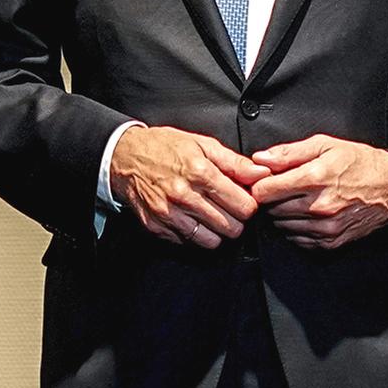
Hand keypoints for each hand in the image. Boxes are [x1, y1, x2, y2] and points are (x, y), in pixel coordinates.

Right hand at [108, 125, 269, 248]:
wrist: (125, 155)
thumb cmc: (165, 147)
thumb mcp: (203, 144)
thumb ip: (236, 163)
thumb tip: (262, 173)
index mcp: (201, 172)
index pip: (244, 206)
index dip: (249, 204)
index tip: (244, 200)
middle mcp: (184, 196)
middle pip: (231, 227)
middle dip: (235, 220)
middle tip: (228, 208)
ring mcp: (169, 214)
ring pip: (211, 240)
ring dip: (216, 231)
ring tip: (211, 214)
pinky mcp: (157, 227)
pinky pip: (188, 243)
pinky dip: (194, 234)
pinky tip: (191, 217)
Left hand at [250, 135, 387, 249]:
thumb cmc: (360, 163)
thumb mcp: (324, 145)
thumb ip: (288, 153)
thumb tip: (260, 159)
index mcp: (315, 178)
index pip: (265, 191)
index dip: (260, 185)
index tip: (265, 181)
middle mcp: (318, 206)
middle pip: (271, 210)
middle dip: (272, 199)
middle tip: (284, 188)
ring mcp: (325, 227)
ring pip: (282, 226)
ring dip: (284, 214)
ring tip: (299, 199)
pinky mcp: (330, 242)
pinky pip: (298, 239)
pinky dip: (297, 228)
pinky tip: (308, 214)